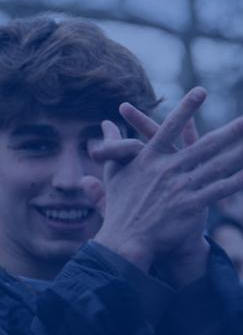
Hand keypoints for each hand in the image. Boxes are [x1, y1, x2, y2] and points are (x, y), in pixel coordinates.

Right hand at [91, 88, 242, 276]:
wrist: (125, 242)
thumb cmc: (119, 208)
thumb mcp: (113, 172)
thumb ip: (111, 145)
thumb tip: (104, 124)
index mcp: (147, 160)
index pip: (168, 129)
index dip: (185, 110)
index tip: (200, 92)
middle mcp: (166, 170)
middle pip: (204, 145)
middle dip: (230, 131)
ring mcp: (180, 187)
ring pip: (217, 166)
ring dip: (240, 153)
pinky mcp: (190, 205)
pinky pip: (220, 190)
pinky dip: (238, 181)